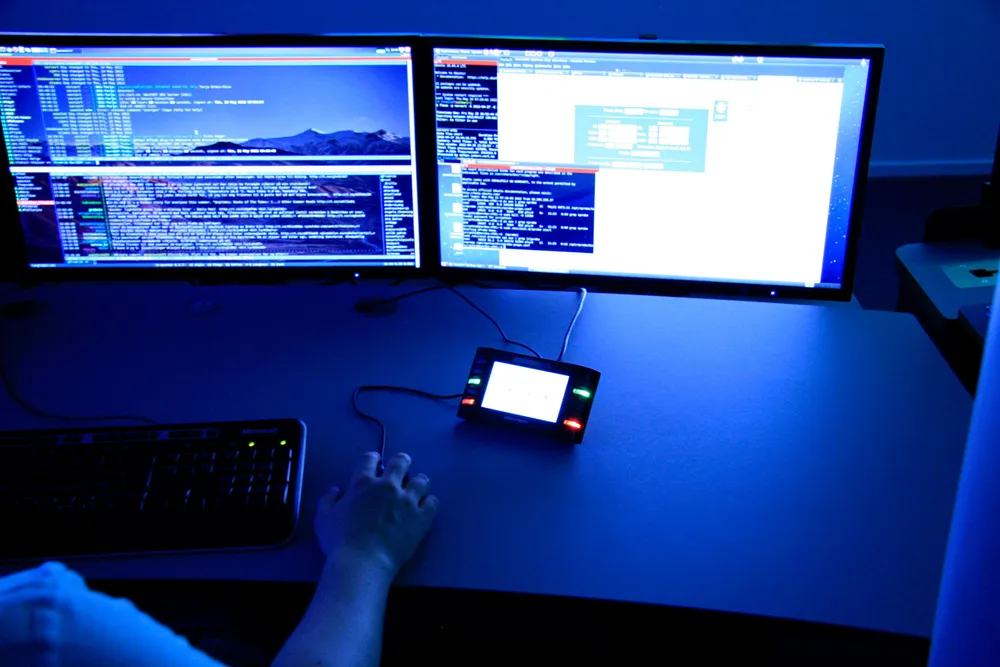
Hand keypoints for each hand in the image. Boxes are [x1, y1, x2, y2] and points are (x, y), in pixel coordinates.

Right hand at [315, 452, 437, 578]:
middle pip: (401, 462)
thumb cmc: (339, 541)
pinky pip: (433, 501)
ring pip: (422, 480)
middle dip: (401, 463)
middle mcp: (388, 486)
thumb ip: (327, 500)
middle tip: (400, 471)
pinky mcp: (422, 517)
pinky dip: (429, 503)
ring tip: (415, 491)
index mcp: (364, 483)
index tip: (375, 464)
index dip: (373, 459)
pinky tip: (423, 509)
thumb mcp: (323, 518)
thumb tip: (335, 489)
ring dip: (418, 483)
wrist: (362, 561)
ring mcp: (408, 500)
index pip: (370, 458)